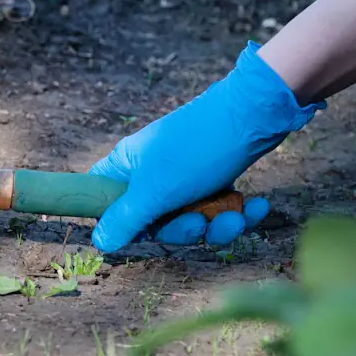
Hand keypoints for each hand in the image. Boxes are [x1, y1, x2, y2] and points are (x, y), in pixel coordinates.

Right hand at [89, 41, 324, 252]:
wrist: (256, 114)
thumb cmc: (197, 148)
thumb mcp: (156, 190)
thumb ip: (126, 218)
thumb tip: (99, 241)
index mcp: (127, 167)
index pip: (105, 202)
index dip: (120, 223)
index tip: (144, 231)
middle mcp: (150, 172)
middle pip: (155, 221)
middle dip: (184, 230)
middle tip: (200, 223)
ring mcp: (183, 175)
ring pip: (190, 218)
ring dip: (217, 225)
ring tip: (238, 217)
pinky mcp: (212, 177)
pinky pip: (215, 208)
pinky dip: (237, 213)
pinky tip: (257, 207)